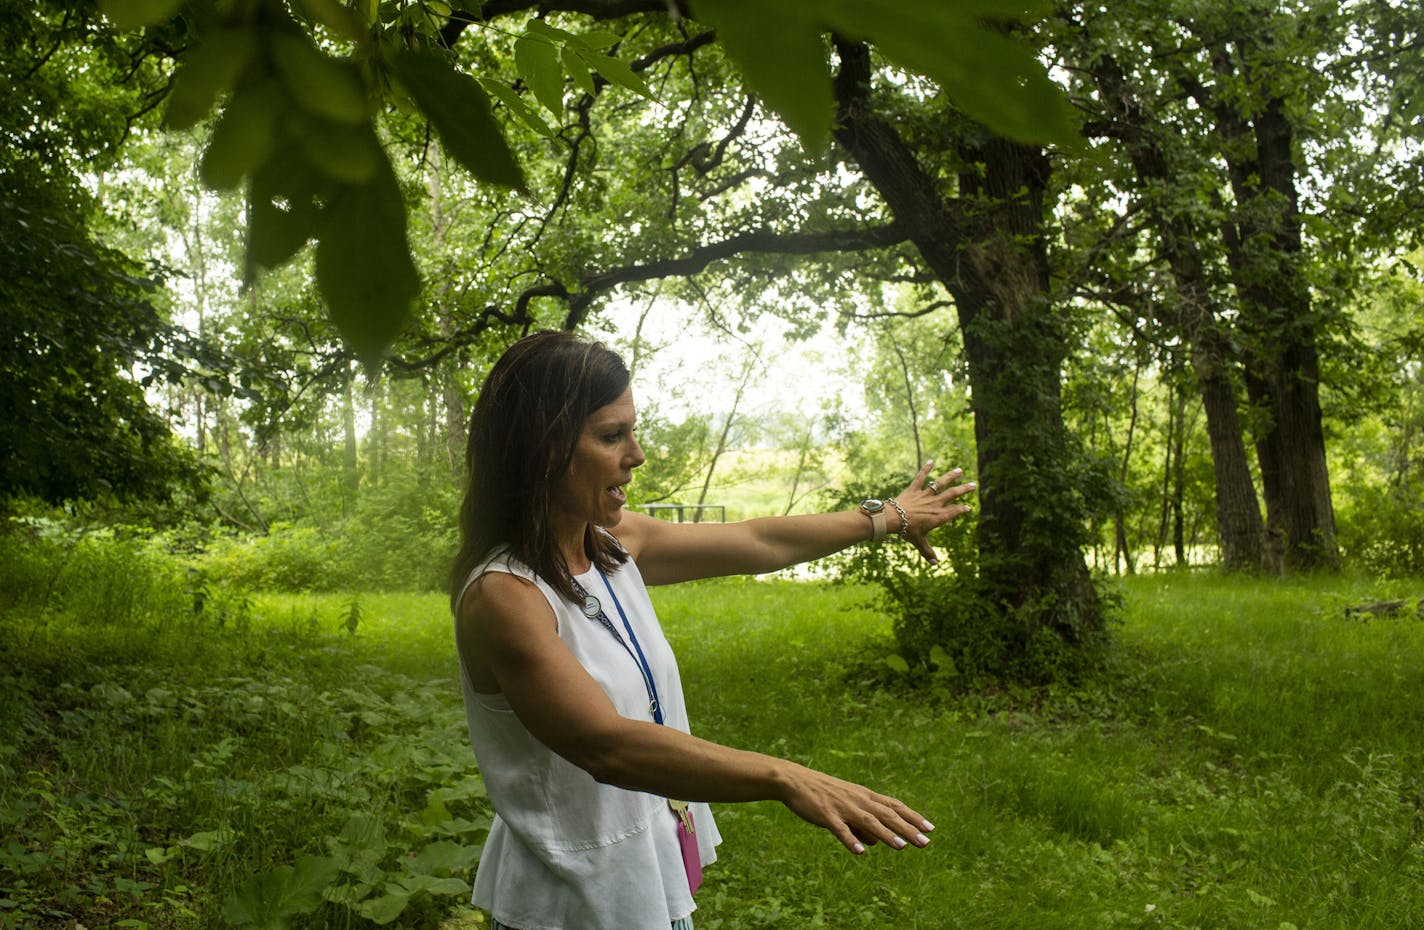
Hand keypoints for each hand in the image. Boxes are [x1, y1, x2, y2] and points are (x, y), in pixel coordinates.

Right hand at [778, 763, 933, 853]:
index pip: (894, 806)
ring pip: (868, 821)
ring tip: (902, 846)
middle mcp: (858, 800)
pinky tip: (859, 851)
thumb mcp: (846, 807)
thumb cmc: (823, 795)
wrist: (795, 781)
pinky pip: (840, 829)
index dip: (912, 817)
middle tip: (926, 842)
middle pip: (887, 815)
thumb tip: (874, 843)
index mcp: (864, 796)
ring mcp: (842, 807)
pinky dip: (850, 839)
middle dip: (907, 828)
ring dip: (886, 834)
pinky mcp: (826, 815)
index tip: (930, 828)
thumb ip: (861, 825)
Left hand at [894, 459, 975, 563]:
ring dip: (951, 476)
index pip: (955, 512)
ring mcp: (925, 495)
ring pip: (941, 483)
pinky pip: (921, 477)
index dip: (962, 510)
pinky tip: (931, 461)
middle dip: (964, 489)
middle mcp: (935, 504)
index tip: (968, 508)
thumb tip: (935, 564)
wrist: (893, 519)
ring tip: (959, 470)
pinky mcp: (914, 489)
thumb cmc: (907, 531)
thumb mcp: (919, 542)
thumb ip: (928, 552)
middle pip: (953, 494)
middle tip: (973, 485)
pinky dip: (926, 468)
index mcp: (939, 517)